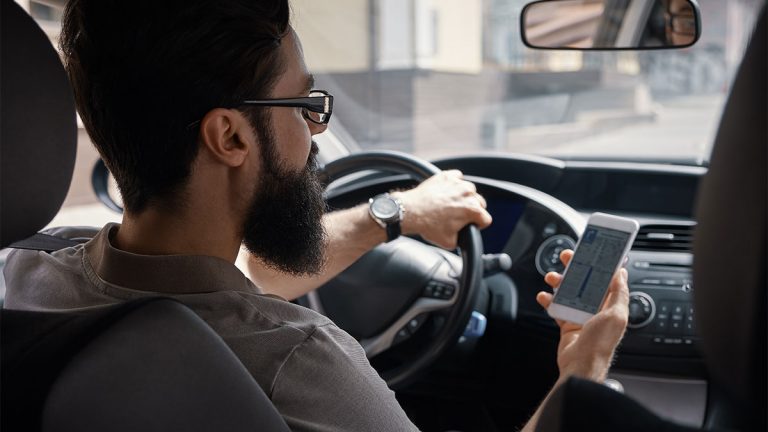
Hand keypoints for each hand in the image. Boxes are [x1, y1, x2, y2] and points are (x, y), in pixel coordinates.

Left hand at [392, 170, 491, 248]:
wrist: (410, 211)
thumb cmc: (428, 226)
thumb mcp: (450, 242)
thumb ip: (463, 240)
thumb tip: (464, 238)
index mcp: (472, 210)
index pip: (486, 219)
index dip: (479, 225)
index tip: (471, 225)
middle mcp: (468, 194)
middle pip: (480, 203)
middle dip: (472, 210)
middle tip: (459, 216)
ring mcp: (457, 183)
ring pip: (469, 190)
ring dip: (464, 196)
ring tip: (452, 204)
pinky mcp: (446, 176)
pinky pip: (457, 177)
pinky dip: (454, 184)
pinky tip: (447, 192)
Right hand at [536, 250, 628, 381]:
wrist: (580, 365)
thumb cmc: (599, 344)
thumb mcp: (616, 315)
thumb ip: (619, 293)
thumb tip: (622, 274)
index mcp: (611, 305)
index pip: (606, 279)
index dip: (599, 264)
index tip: (592, 252)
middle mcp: (596, 309)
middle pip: (585, 281)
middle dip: (575, 268)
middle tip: (567, 257)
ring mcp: (580, 315)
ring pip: (568, 291)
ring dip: (559, 282)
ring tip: (552, 278)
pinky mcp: (566, 322)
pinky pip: (556, 306)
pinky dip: (548, 300)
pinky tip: (544, 296)